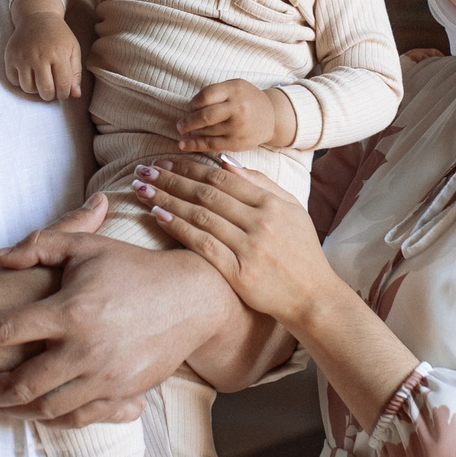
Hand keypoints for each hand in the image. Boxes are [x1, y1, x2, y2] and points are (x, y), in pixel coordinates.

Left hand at [0, 229, 235, 418]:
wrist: (193, 299)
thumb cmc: (135, 269)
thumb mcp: (89, 248)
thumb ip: (40, 246)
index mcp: (71, 310)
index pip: (4, 331)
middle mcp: (86, 348)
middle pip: (21, 384)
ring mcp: (106, 376)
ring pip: (47, 408)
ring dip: (16, 409)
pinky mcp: (124, 392)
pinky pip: (80, 417)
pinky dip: (54, 418)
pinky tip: (39, 409)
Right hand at [5, 0, 81, 100]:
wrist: (37, 16)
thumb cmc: (59, 35)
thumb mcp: (73, 49)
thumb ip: (75, 73)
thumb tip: (76, 95)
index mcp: (58, 54)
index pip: (62, 86)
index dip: (64, 94)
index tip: (63, 92)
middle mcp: (39, 56)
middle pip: (45, 90)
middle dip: (50, 95)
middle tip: (52, 89)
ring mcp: (22, 56)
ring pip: (28, 88)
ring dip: (35, 90)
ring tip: (40, 81)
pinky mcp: (10, 56)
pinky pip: (13, 81)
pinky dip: (21, 82)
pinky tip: (29, 75)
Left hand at [129, 157, 343, 327]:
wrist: (313, 296)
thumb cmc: (301, 251)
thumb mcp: (292, 208)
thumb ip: (260, 183)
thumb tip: (225, 161)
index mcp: (272, 203)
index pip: (222, 178)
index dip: (190, 167)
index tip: (165, 161)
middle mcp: (260, 222)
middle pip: (206, 193)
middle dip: (171, 179)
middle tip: (144, 170)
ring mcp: (250, 248)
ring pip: (200, 216)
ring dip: (167, 200)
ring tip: (142, 189)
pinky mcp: (240, 274)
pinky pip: (203, 246)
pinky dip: (179, 228)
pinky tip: (158, 216)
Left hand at [177, 78, 294, 150]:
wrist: (271, 117)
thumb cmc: (247, 100)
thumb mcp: (234, 87)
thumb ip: (215, 93)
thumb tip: (189, 109)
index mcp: (235, 90)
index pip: (205, 96)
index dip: (193, 103)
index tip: (190, 108)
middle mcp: (238, 108)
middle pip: (204, 116)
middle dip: (187, 122)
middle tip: (179, 125)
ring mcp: (238, 127)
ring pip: (206, 131)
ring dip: (191, 133)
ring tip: (183, 133)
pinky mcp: (237, 142)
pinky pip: (211, 145)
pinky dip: (195, 145)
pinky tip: (184, 145)